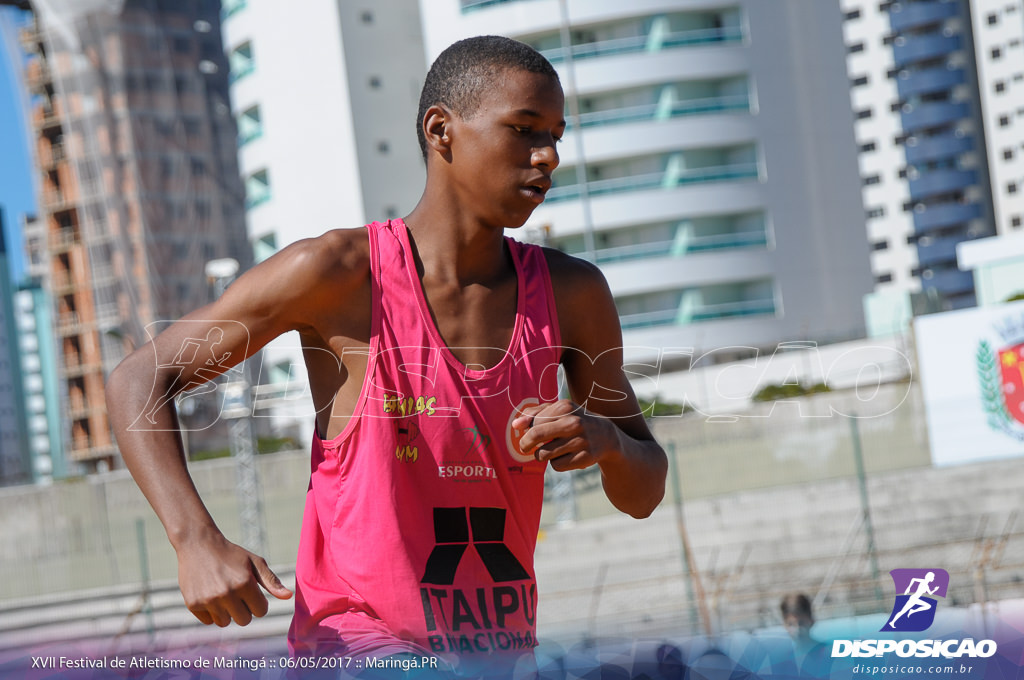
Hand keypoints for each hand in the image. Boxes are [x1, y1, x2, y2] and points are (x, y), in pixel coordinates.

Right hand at [175, 532, 292, 626]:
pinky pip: (209, 621)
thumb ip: (271, 581)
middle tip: (237, 593)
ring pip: (225, 623)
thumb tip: (288, 596)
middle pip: (244, 620)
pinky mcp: (193, 604)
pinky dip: (211, 612)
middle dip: (244, 610)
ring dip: (227, 612)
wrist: (198, 544)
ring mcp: (208, 600)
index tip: (251, 592)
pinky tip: (209, 594)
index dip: (258, 603)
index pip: (261, 611)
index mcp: (244, 583)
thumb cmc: (230, 554)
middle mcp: (226, 593)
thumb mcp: (254, 562)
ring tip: (222, 593)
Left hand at [511, 399, 620, 471]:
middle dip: (525, 444)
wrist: (605, 436)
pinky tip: (564, 456)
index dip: (526, 430)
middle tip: (525, 447)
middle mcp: (573, 423)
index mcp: (565, 407)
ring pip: (544, 454)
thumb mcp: (558, 410)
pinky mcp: (584, 458)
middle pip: (536, 435)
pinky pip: (556, 466)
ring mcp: (580, 441)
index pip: (534, 422)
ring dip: (541, 455)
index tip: (525, 434)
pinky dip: (556, 463)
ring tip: (549, 450)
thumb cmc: (573, 420)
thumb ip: (535, 413)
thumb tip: (515, 425)